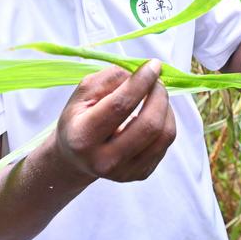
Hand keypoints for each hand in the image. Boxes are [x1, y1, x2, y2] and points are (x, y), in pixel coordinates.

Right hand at [53, 59, 176, 182]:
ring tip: (156, 94)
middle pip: (149, 125)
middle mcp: (104, 160)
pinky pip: (166, 143)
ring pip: (164, 135)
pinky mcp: (140, 174)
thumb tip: (144, 71)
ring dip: (166, 107)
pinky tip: (153, 112)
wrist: (74, 158)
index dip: (142, 82)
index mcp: (83, 137)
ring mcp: (125, 172)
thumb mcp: (83, 93)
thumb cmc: (79, 119)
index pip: (120, 105)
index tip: (154, 65)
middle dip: (159, 94)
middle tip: (157, 79)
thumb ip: (111, 77)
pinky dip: (166, 120)